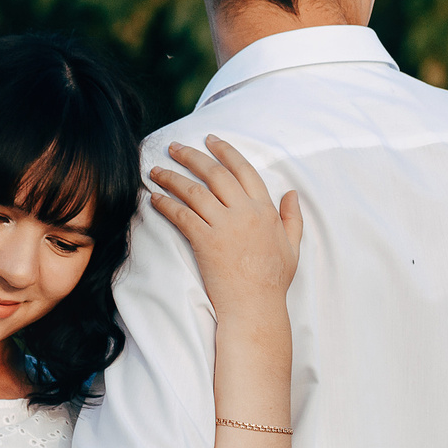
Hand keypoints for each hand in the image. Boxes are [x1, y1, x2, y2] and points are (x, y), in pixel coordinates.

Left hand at [149, 136, 302, 317]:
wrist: (255, 307)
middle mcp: (245, 212)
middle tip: (174, 147)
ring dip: (171, 176)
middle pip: (214, 173)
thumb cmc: (272, 281)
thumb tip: (292, 193)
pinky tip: (154, 197)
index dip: (225, 151)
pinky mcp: (206, 241)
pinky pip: (181, 215)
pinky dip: (166, 203)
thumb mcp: (292, 247)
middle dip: (191, 156)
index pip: (243, 169)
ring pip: (194, 190)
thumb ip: (292, 218)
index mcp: (265, 209)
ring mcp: (225, 226)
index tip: (210, 140)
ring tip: (156, 170)